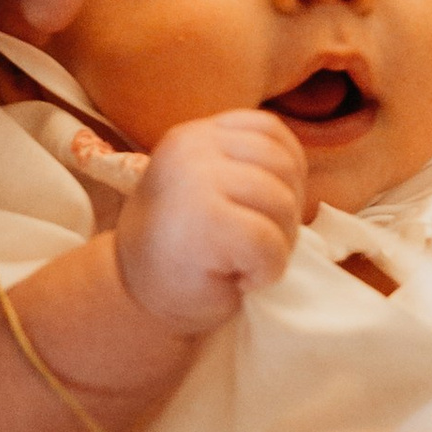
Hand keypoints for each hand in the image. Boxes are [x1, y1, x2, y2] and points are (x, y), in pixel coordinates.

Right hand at [113, 111, 308, 335]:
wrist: (134, 300)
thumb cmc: (182, 251)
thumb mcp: (208, 189)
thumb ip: (243, 168)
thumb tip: (298, 177)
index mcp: (196, 136)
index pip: (270, 130)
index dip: (288, 172)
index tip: (264, 211)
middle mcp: (192, 148)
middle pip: (282, 166)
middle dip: (287, 213)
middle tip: (255, 247)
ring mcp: (194, 182)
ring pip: (281, 202)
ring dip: (279, 244)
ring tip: (246, 263)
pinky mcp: (204, 223)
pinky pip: (269, 242)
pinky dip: (267, 270)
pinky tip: (240, 280)